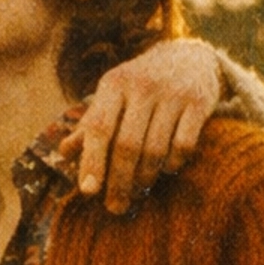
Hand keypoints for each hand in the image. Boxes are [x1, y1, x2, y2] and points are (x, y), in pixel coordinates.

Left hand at [62, 38, 220, 213]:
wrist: (189, 57)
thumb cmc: (140, 85)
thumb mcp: (112, 95)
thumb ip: (91, 123)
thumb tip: (64, 153)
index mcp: (114, 83)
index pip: (99, 127)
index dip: (93, 161)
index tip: (88, 192)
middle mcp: (143, 85)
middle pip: (128, 145)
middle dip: (119, 182)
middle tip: (115, 207)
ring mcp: (173, 93)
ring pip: (156, 149)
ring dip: (145, 178)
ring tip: (138, 191)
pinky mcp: (200, 102)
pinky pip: (183, 145)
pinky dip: (172, 164)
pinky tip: (165, 170)